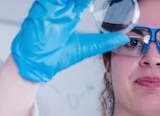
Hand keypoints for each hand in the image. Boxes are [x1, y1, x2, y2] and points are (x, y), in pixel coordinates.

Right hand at [11, 0, 128, 81]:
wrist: (35, 66)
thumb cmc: (53, 57)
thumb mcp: (85, 48)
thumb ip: (104, 42)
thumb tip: (123, 40)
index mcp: (69, 15)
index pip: (83, 0)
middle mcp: (60, 9)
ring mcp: (50, 8)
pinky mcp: (41, 10)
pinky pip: (52, 0)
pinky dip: (61, 0)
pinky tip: (71, 0)